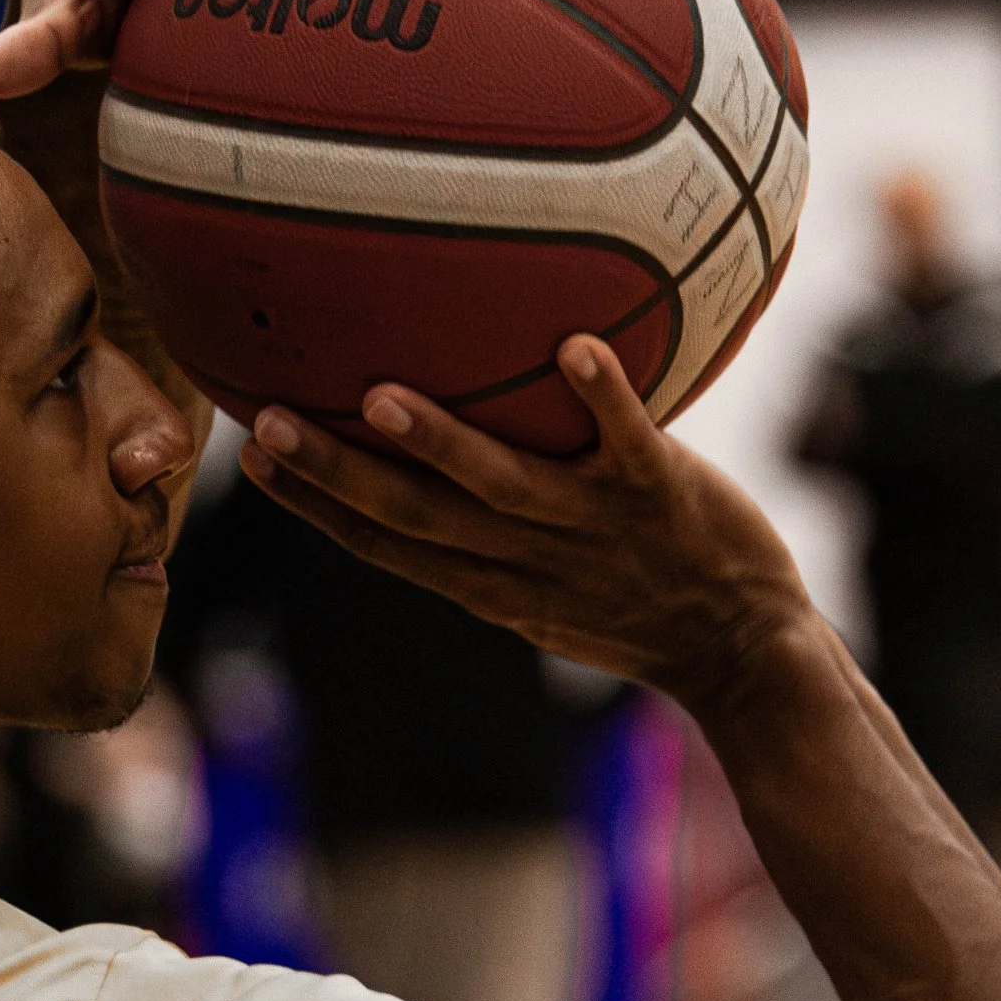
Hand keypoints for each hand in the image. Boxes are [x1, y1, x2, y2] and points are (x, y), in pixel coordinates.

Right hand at [240, 336, 813, 710]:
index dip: (315, 506)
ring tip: (383, 398)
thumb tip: (423, 465)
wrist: (748, 653)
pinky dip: (604, 400)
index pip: (384, 546)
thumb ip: (484, 539)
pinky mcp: (664, 497)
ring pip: (506, 487)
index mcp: (492, 586)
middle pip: (417, 519)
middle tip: (269, 425)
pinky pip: (628, 443)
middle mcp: (530, 562)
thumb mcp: (543, 596)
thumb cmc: (640, 609)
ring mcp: (595, 529)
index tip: (251, 455)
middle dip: (337, 475)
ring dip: (443, 444)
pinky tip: (575, 347)